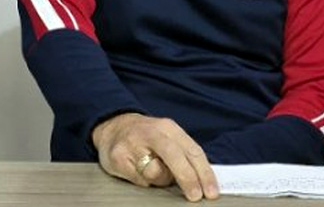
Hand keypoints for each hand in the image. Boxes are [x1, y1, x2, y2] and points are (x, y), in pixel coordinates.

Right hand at [91, 112, 218, 201]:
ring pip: (155, 173)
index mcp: (168, 128)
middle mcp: (151, 132)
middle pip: (175, 156)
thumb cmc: (145, 137)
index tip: (211, 191)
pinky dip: (143, 181)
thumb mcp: (167, 138)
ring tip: (152, 171)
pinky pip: (139, 179)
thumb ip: (184, 155)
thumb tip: (203, 182)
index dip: (204, 173)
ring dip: (159, 180)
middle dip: (188, 178)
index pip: (192, 150)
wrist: (112, 126)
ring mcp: (133, 144)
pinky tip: (138, 171)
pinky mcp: (118, 157)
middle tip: (195, 196)